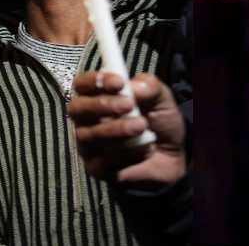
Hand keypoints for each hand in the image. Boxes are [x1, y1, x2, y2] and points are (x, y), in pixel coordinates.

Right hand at [68, 72, 185, 188]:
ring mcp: (89, 145)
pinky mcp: (96, 168)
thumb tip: (133, 85)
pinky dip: (127, 154)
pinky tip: (147, 148)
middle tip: (128, 105)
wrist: (172, 156)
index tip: (119, 82)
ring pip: (88, 136)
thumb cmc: (159, 121)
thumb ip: (149, 86)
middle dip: (102, 105)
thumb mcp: (161, 98)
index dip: (95, 80)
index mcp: (98, 96)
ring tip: (142, 126)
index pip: (82, 84)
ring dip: (116, 129)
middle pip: (76, 108)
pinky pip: (102, 162)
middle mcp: (88, 119)